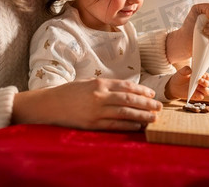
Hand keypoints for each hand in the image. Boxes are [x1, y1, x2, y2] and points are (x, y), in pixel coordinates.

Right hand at [12, 78, 162, 130]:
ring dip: (142, 115)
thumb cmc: (69, 92)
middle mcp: (100, 96)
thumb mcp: (88, 82)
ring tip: (153, 118)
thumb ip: (106, 85)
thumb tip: (125, 90)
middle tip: (158, 106)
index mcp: (99, 83)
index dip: (141, 90)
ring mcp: (96, 111)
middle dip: (146, 103)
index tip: (151, 94)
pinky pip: (114, 125)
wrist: (50, 105)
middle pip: (129, 99)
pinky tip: (138, 126)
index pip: (126, 86)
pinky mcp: (92, 124)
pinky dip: (128, 126)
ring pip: (125, 113)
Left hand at [164, 66, 208, 99]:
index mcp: (200, 76)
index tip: (202, 75)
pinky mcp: (196, 96)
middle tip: (199, 80)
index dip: (206, 76)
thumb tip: (190, 70)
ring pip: (207, 91)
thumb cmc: (179, 77)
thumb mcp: (181, 72)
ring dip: (204, 89)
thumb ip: (186, 69)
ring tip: (197, 87)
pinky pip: (201, 97)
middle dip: (205, 82)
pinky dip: (200, 95)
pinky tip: (196, 93)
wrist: (174, 86)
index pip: (207, 76)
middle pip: (207, 83)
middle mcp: (201, 83)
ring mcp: (199, 90)